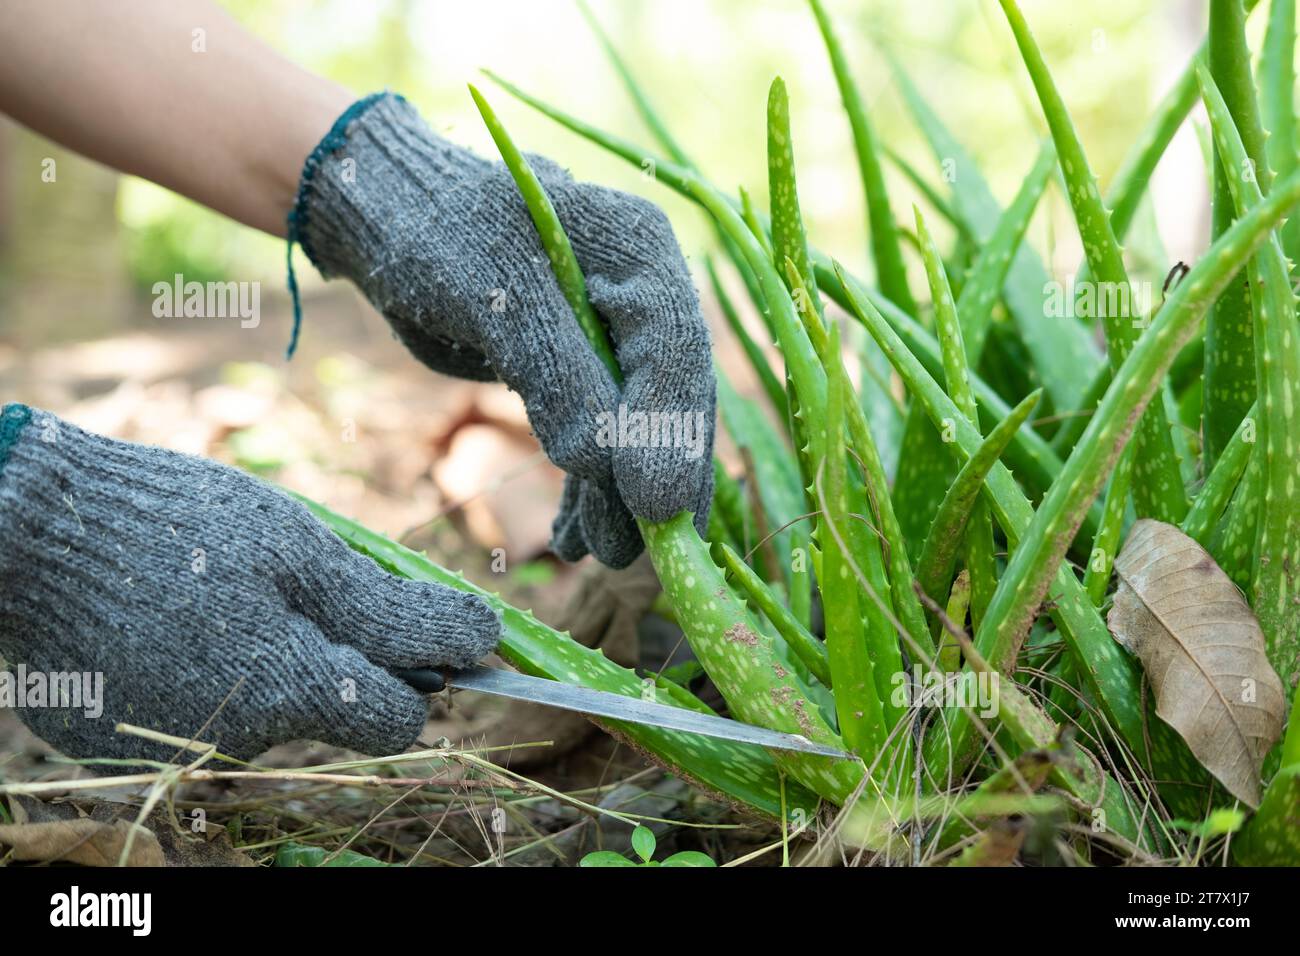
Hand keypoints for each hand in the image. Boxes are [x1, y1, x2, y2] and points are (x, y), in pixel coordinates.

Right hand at [0, 404, 500, 764]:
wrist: (32, 531)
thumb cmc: (180, 524)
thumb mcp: (299, 548)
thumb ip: (392, 610)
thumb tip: (485, 637)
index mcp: (286, 690)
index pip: (397, 721)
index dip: (416, 672)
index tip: (409, 627)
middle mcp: (237, 739)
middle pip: (332, 709)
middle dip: (338, 654)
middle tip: (299, 586)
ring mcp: (179, 746)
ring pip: (269, 707)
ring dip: (271, 657)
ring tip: (223, 592)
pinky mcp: (130, 742)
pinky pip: (206, 713)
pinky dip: (208, 672)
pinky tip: (175, 619)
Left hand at [292, 93, 715, 568]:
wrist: (385, 218)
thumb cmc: (436, 231)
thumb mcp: (497, 296)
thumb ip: (557, 375)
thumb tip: (605, 465)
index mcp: (640, 250)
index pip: (676, 348)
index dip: (671, 429)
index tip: (658, 505)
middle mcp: (644, 295)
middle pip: (669, 399)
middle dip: (652, 478)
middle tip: (635, 552)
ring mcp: (615, 339)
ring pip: (635, 430)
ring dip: (619, 497)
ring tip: (601, 556)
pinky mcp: (581, 373)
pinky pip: (598, 440)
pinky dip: (587, 489)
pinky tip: (574, 537)